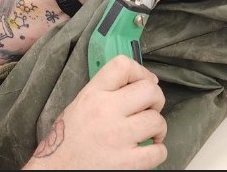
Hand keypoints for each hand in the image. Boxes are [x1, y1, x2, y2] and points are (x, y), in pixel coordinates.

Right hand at [23, 55, 166, 169]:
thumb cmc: (67, 141)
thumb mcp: (78, 105)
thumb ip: (104, 92)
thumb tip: (135, 85)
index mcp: (93, 95)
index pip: (122, 65)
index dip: (141, 71)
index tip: (144, 82)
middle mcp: (106, 112)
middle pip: (149, 90)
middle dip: (156, 100)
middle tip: (149, 109)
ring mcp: (118, 137)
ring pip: (157, 120)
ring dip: (157, 128)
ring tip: (147, 133)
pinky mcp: (127, 163)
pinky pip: (159, 151)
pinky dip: (157, 151)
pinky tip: (145, 151)